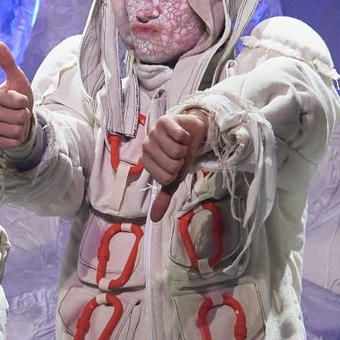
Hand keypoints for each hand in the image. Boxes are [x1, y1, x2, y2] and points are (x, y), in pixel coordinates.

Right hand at [0, 41, 36, 150]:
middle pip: (20, 117)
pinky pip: (11, 143)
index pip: (20, 101)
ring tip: (15, 123)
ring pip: (17, 131)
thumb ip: (8, 63)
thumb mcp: (18, 80)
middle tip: (18, 114)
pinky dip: (16, 140)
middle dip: (24, 117)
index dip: (26, 102)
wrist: (16, 120)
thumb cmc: (18, 98)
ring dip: (21, 129)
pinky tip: (10, 134)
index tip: (20, 101)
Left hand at [141, 106, 212, 221]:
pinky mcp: (165, 121)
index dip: (176, 173)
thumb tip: (154, 219)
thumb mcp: (174, 178)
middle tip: (179, 154)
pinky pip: (179, 135)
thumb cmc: (181, 156)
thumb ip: (163, 197)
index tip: (175, 165)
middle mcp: (147, 146)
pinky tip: (183, 135)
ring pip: (175, 151)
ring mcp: (154, 132)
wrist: (192, 133)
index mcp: (146, 162)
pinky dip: (186, 137)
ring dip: (184, 148)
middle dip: (181, 160)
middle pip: (172, 165)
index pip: (165, 178)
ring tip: (181, 144)